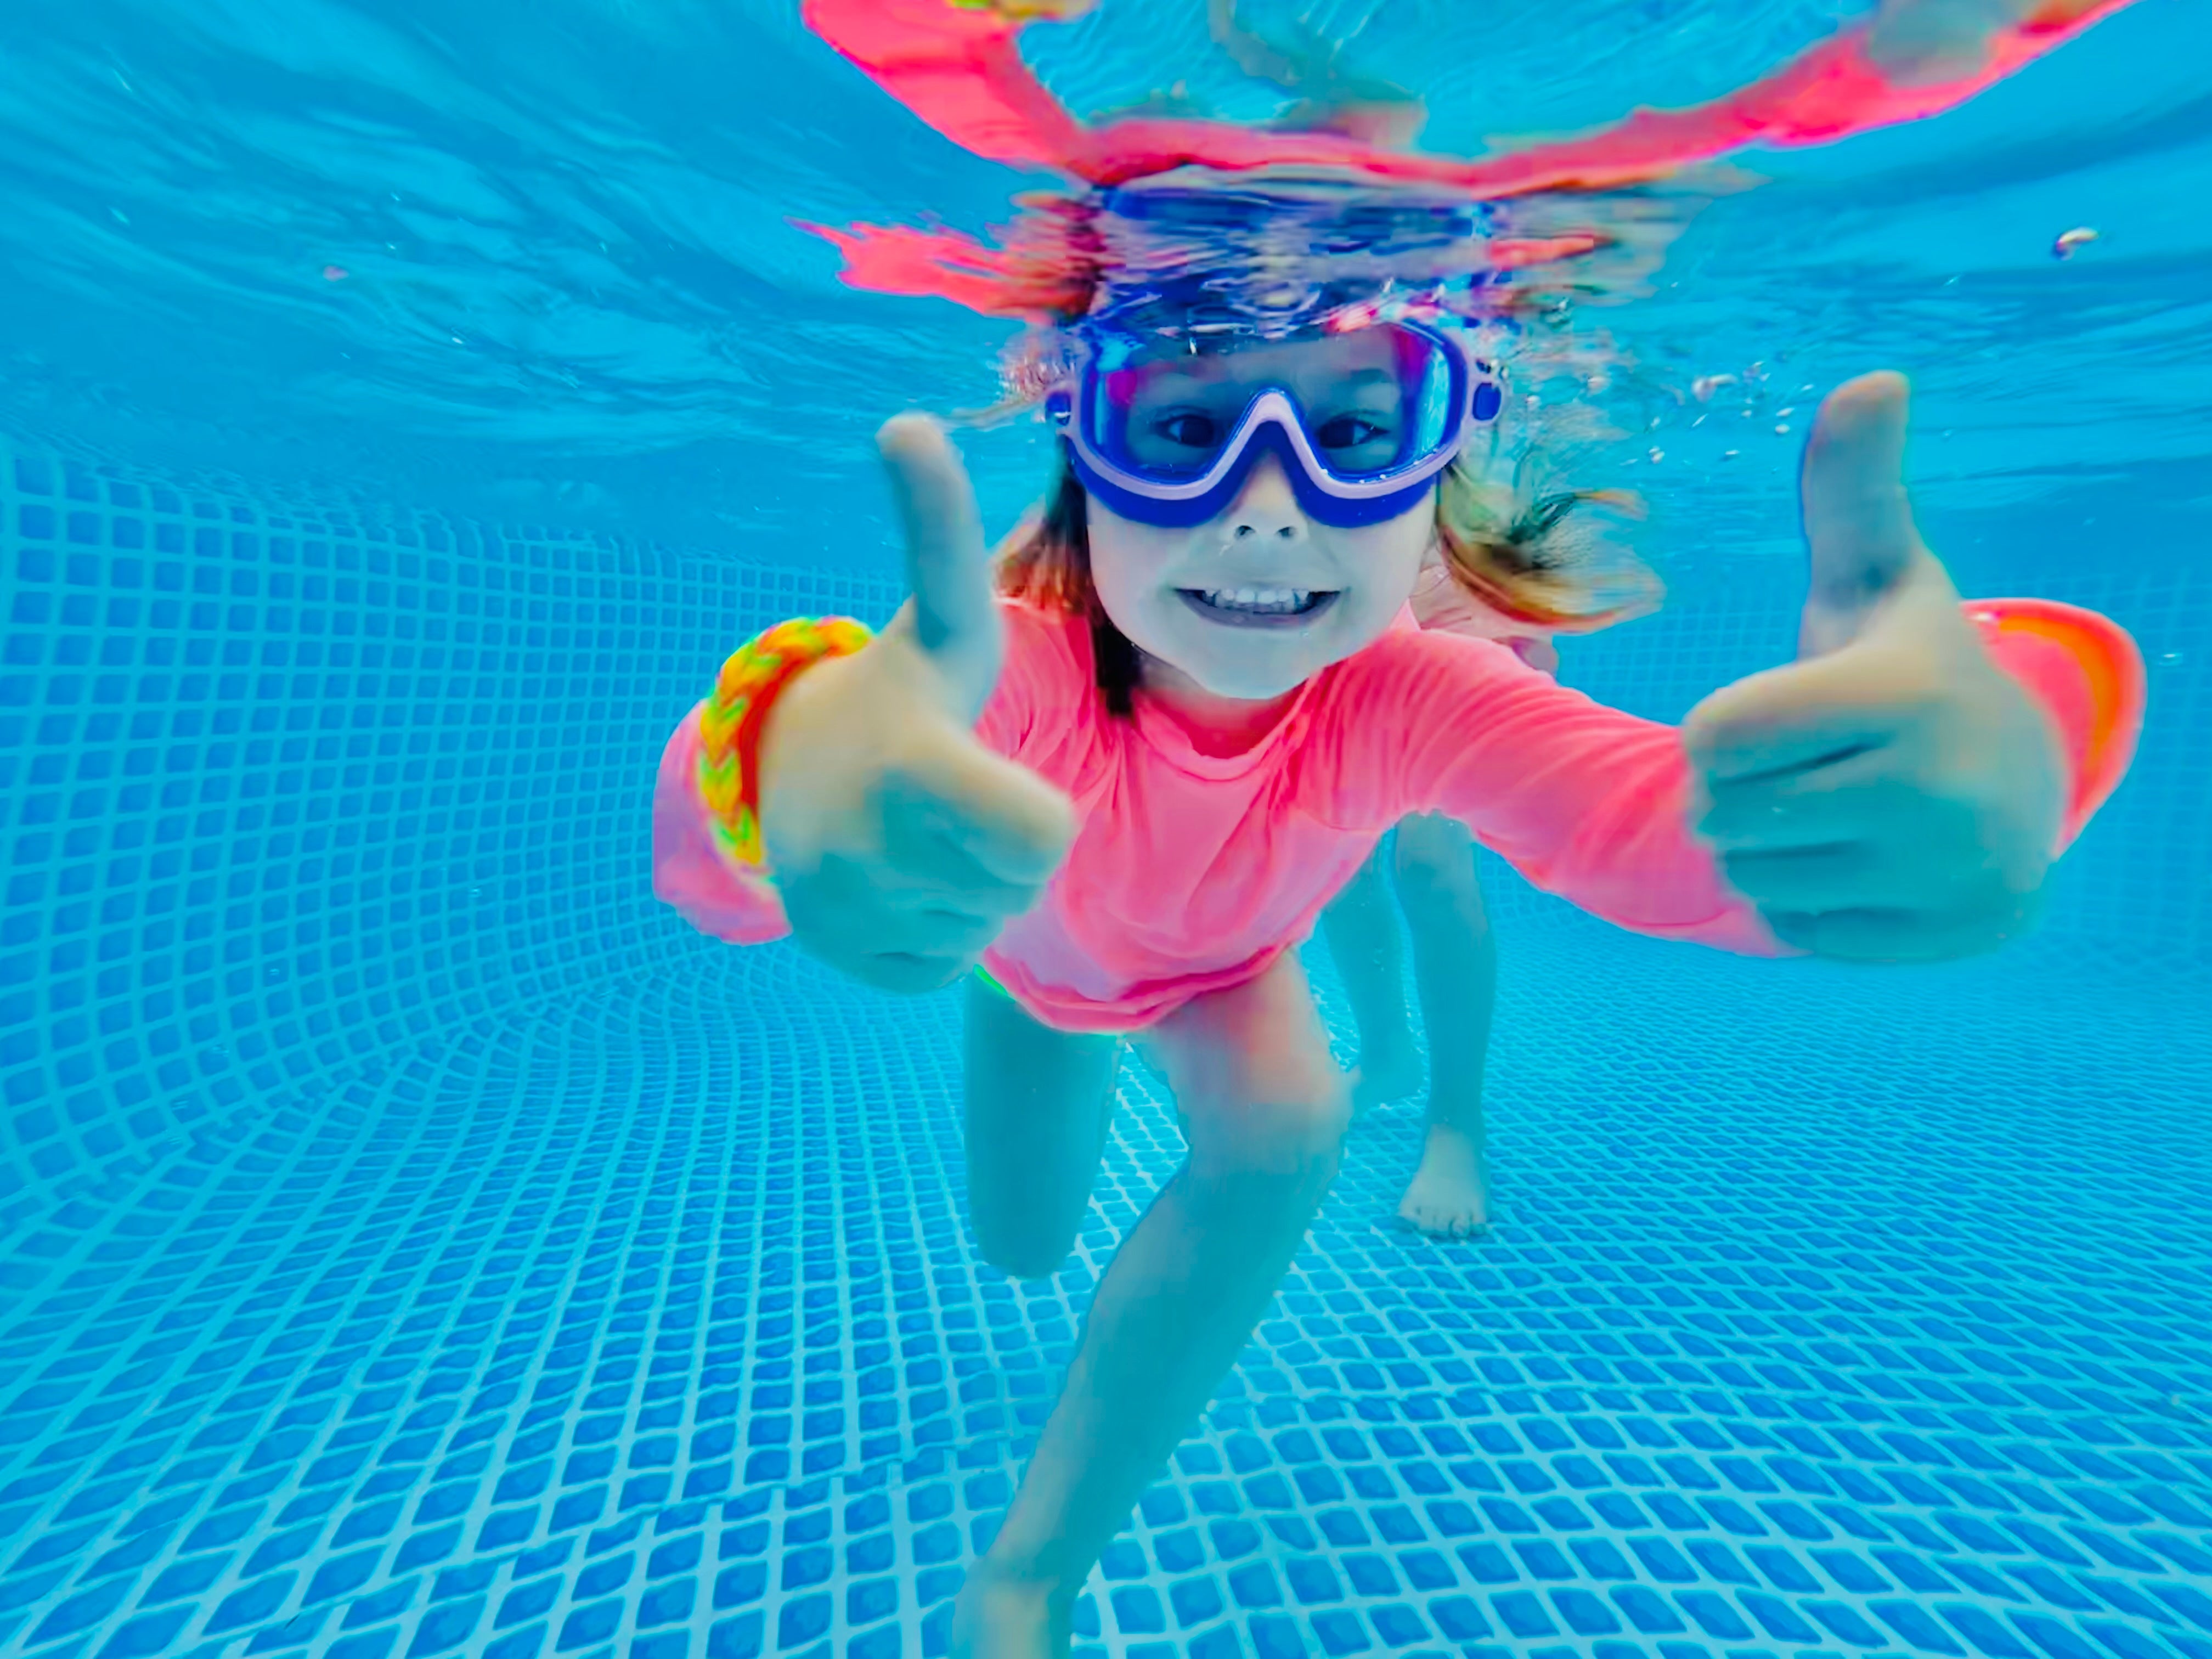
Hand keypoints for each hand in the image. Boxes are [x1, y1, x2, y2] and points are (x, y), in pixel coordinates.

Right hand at [755, 415, 1074, 991]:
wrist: (784, 769)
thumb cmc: (902, 691)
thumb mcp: (941, 618)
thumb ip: (939, 533)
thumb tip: (906, 421)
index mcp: (910, 772)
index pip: (1045, 840)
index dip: (1041, 813)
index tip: (995, 775)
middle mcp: (864, 853)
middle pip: (1019, 889)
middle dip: (1007, 851)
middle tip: (961, 801)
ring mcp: (843, 914)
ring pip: (981, 930)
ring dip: (974, 890)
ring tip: (925, 833)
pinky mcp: (841, 960)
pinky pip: (941, 965)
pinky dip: (936, 932)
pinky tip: (900, 877)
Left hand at [1682, 372, 2064, 961]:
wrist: (2018, 782)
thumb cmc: (1910, 670)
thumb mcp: (1878, 578)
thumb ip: (1851, 488)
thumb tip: (1871, 379)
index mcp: (1901, 695)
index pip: (1712, 739)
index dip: (1724, 726)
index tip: (1785, 714)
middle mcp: (1933, 790)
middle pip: (1722, 814)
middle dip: (1741, 792)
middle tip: (1810, 767)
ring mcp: (1946, 874)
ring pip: (1751, 880)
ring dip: (1769, 851)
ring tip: (1835, 812)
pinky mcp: (1944, 938)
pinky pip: (1798, 931)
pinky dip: (1811, 903)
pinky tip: (1865, 862)